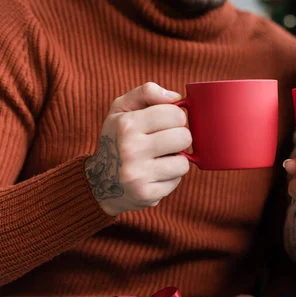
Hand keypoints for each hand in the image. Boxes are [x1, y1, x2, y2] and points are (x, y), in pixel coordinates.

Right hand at [85, 82, 191, 215]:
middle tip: (166, 142)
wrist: (100, 183)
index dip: (176, 118)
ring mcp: (138, 174)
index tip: (168, 123)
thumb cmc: (118, 138)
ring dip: (176, 160)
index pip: (175, 114)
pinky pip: (177, 181)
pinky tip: (155, 174)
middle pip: (184, 137)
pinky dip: (170, 177)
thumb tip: (177, 97)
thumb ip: (147, 93)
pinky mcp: (147, 194)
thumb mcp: (122, 109)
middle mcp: (130, 149)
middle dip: (179, 138)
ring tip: (160, 159)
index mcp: (126, 124)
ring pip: (184, 162)